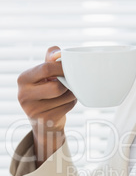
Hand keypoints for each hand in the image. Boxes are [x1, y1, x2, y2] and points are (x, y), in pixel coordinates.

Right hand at [17, 46, 76, 164]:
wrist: (43, 121)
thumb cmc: (45, 91)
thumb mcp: (44, 74)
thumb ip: (51, 59)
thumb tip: (59, 54)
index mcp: (23, 79)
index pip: (46, 68)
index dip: (62, 67)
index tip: (70, 68)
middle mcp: (24, 95)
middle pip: (57, 87)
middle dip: (68, 84)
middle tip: (69, 83)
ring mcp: (33, 110)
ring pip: (65, 97)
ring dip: (72, 94)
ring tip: (67, 93)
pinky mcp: (45, 120)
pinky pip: (68, 106)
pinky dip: (72, 103)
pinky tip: (66, 102)